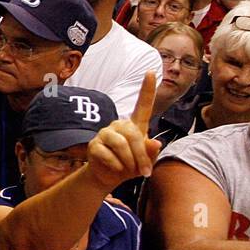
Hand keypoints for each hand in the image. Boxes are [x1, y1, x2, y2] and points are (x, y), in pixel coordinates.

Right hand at [85, 72, 160, 188]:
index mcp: (135, 126)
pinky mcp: (94, 144)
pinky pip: (107, 154)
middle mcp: (119, 125)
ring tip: (130, 170)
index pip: (143, 105)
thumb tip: (155, 143)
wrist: (108, 177)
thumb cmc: (130, 166)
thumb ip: (151, 152)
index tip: (151, 72)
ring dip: (129, 162)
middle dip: (141, 155)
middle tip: (145, 172)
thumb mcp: (145, 162)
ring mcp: (105, 133)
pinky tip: (117, 169)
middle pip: (133, 134)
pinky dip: (116, 165)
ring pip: (120, 144)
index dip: (147, 89)